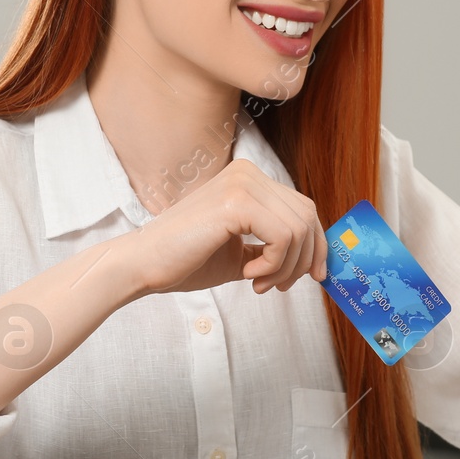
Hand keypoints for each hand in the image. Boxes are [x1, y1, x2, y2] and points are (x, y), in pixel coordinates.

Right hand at [118, 158, 326, 297]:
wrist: (144, 265)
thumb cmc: (186, 260)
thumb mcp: (241, 252)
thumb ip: (273, 247)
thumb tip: (313, 260)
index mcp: (248, 178)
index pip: (303, 207)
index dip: (315, 245)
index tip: (313, 276)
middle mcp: (248, 173)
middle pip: (307, 216)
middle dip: (303, 259)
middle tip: (276, 286)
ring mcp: (242, 183)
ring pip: (299, 228)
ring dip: (285, 267)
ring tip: (257, 282)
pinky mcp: (236, 202)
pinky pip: (283, 237)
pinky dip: (273, 264)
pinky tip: (248, 275)